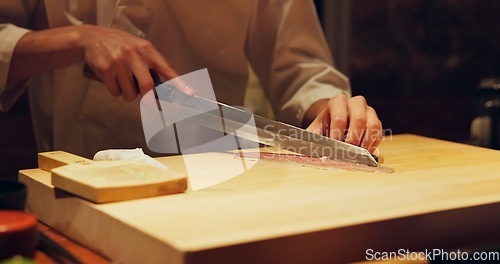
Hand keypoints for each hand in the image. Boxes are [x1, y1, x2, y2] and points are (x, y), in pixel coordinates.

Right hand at [78, 25, 192, 99]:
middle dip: (147, 97)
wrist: (91, 38)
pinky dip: (115, 90)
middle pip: (147, 86)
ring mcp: (119, 62)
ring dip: (128, 93)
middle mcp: (134, 55)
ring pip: (130, 93)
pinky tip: (112, 78)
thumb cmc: (119, 45)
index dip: (179, 83)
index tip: (189, 93)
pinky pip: (116, 92)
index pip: (167, 68)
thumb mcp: (138, 48)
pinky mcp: (106, 70)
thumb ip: (151, 65)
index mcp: (147, 49)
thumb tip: (164, 89)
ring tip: (123, 79)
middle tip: (146, 99)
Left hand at [305, 94, 381, 153]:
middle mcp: (355, 103)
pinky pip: (378, 133)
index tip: (334, 146)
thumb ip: (311, 140)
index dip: (336, 134)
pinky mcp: (376, 122)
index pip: (339, 117)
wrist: (333, 123)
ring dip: (365, 142)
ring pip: (373, 125)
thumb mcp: (314, 131)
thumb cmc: (323, 128)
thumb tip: (308, 154)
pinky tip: (364, 154)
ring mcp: (368, 111)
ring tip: (357, 154)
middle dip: (353, 138)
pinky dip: (372, 145)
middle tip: (347, 152)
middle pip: (359, 119)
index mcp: (338, 101)